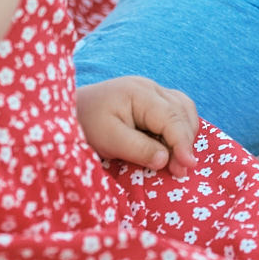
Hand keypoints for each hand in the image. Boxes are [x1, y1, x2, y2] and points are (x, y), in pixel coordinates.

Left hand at [76, 76, 199, 176]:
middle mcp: (150, 87)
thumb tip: (166, 160)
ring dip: (185, 135)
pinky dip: (179, 128)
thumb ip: (138, 148)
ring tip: (178, 161)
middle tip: (181, 171)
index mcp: (139, 93)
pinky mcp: (151, 99)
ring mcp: (152, 90)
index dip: (183, 142)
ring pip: (184, 109)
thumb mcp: (109, 140)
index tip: (188, 166)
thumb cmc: (87, 124)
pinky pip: (176, 111)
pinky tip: (172, 146)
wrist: (70, 110)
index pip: (171, 117)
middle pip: (182, 112)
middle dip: (186, 142)